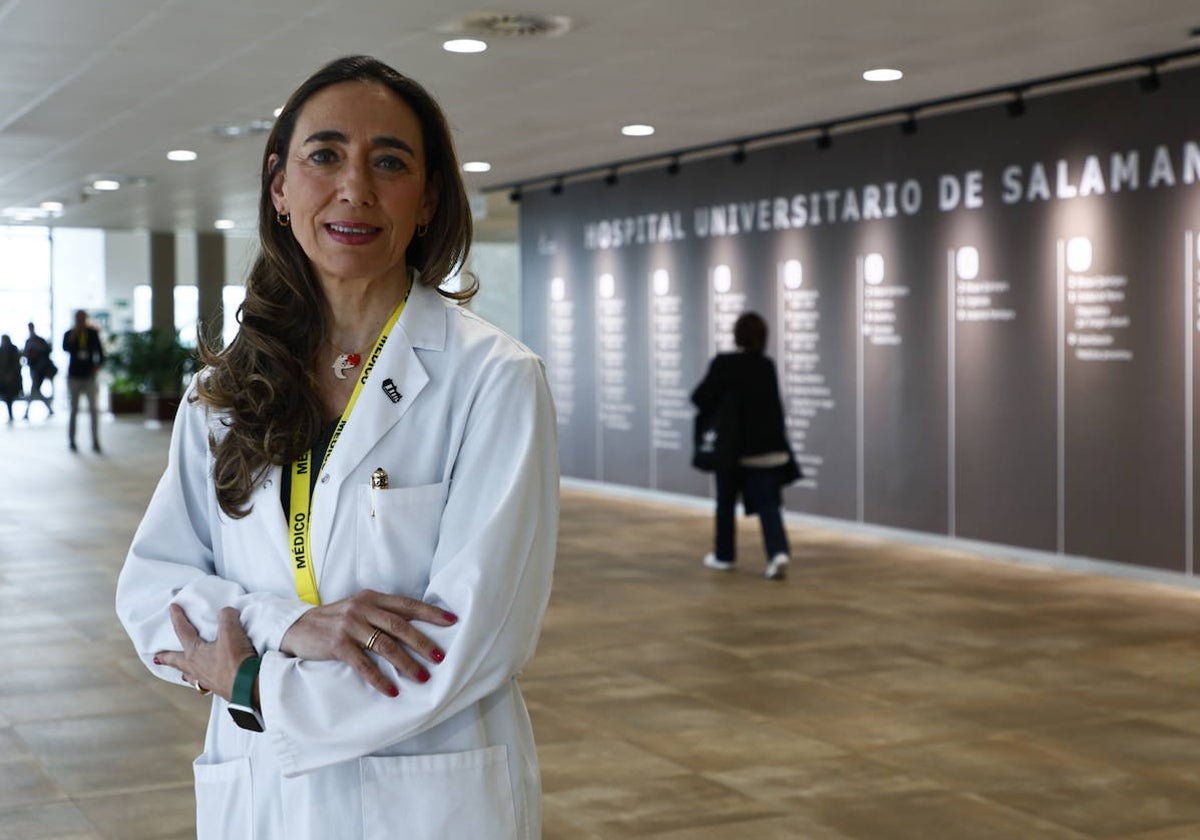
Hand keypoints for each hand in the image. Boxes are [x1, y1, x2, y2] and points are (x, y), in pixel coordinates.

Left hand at [155, 604, 257, 700]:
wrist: (247, 686)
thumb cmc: (235, 660)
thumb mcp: (231, 631)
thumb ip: (226, 617)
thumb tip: (226, 612)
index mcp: (194, 653)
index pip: (183, 631)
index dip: (178, 618)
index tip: (172, 608)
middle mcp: (196, 668)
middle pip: (177, 661)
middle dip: (167, 658)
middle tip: (157, 658)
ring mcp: (206, 680)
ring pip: (190, 676)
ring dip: (185, 672)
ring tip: (182, 674)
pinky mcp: (219, 688)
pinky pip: (205, 684)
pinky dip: (203, 682)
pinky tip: (207, 682)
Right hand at [279, 589, 457, 696]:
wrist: (295, 628)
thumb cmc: (333, 621)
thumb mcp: (357, 609)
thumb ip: (380, 614)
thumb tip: (414, 627)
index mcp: (371, 598)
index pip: (406, 604)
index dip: (430, 612)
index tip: (452, 621)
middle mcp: (362, 608)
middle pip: (400, 625)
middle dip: (423, 642)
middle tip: (441, 657)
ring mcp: (349, 626)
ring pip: (385, 645)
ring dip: (406, 663)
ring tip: (422, 677)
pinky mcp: (337, 644)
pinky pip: (363, 664)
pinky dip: (379, 679)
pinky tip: (391, 690)